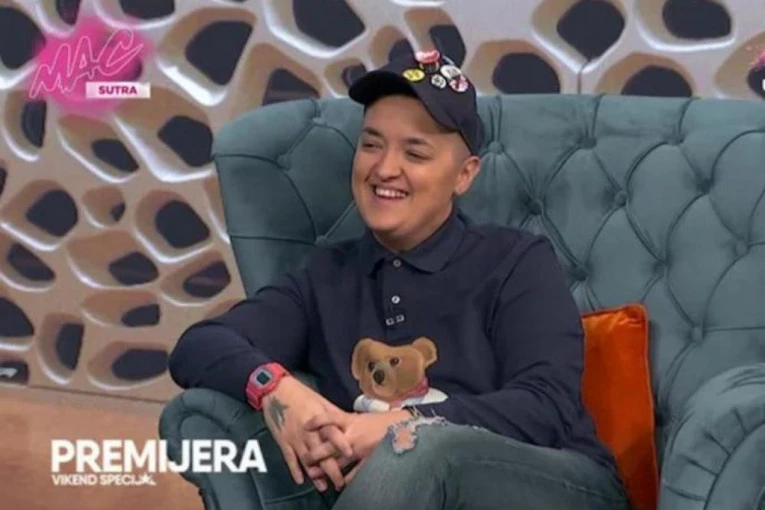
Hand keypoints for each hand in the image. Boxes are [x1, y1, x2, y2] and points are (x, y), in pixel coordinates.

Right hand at [261, 377, 353, 491]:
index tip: (350, 454)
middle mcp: (307, 431)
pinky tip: (301, 481)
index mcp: (318, 419)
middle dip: (330, 468)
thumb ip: (334, 414)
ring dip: (315, 474)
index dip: (341, 444)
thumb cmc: (301, 394)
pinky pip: (289, 458)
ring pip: (306, 459)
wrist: (276, 390)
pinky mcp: (283, 441)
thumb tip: (350, 422)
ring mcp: (295, 437)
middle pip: (321, 452)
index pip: (332, 433)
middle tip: (339, 482)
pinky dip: (294, 470)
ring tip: (323, 486)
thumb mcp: (320, 401)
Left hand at [304, 407, 410, 482]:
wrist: (402, 426)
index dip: (316, 421)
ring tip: (314, 476)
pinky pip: (354, 472)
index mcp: (349, 420)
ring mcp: (359, 449)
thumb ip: (346, 421)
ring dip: (325, 470)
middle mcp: (351, 435)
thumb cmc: (380, 420)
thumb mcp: (361, 417)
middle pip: (328, 445)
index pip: (328, 418)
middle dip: (314, 454)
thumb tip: (329, 424)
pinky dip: (346, 478)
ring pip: (337, 462)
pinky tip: (340, 483)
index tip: (305, 425)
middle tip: (305, 459)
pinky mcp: (367, 459)